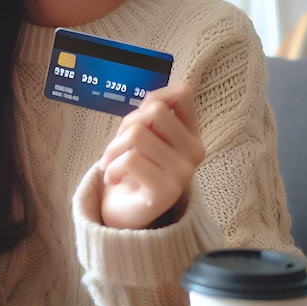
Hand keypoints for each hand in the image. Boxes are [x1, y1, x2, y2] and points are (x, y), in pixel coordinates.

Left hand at [99, 83, 204, 228]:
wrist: (125, 212)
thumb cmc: (132, 166)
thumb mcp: (142, 132)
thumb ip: (150, 112)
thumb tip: (155, 97)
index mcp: (191, 134)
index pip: (182, 93)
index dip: (153, 99)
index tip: (138, 122)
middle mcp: (194, 152)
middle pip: (155, 110)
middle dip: (127, 124)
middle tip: (119, 147)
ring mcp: (183, 173)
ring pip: (138, 134)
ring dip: (114, 148)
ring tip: (112, 163)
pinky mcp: (166, 192)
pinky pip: (132, 160)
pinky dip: (113, 167)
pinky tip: (113, 179)